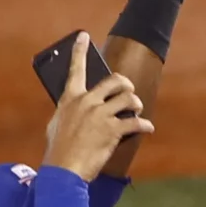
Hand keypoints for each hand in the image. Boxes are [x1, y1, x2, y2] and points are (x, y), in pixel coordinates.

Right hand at [43, 34, 152, 179]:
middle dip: (126, 85)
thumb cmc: (59, 150)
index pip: (74, 68)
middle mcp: (86, 102)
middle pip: (114, 81)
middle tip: (129, 92)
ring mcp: (100, 115)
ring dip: (136, 104)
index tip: (84, 36)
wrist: (64, 170)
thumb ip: (70, 111)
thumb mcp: (57, 124)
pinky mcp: (113, 130)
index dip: (79, 50)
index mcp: (70, 98)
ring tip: (136, 111)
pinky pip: (136, 122)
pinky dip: (145, 126)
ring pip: (129, 98)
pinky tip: (147, 128)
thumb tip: (78, 107)